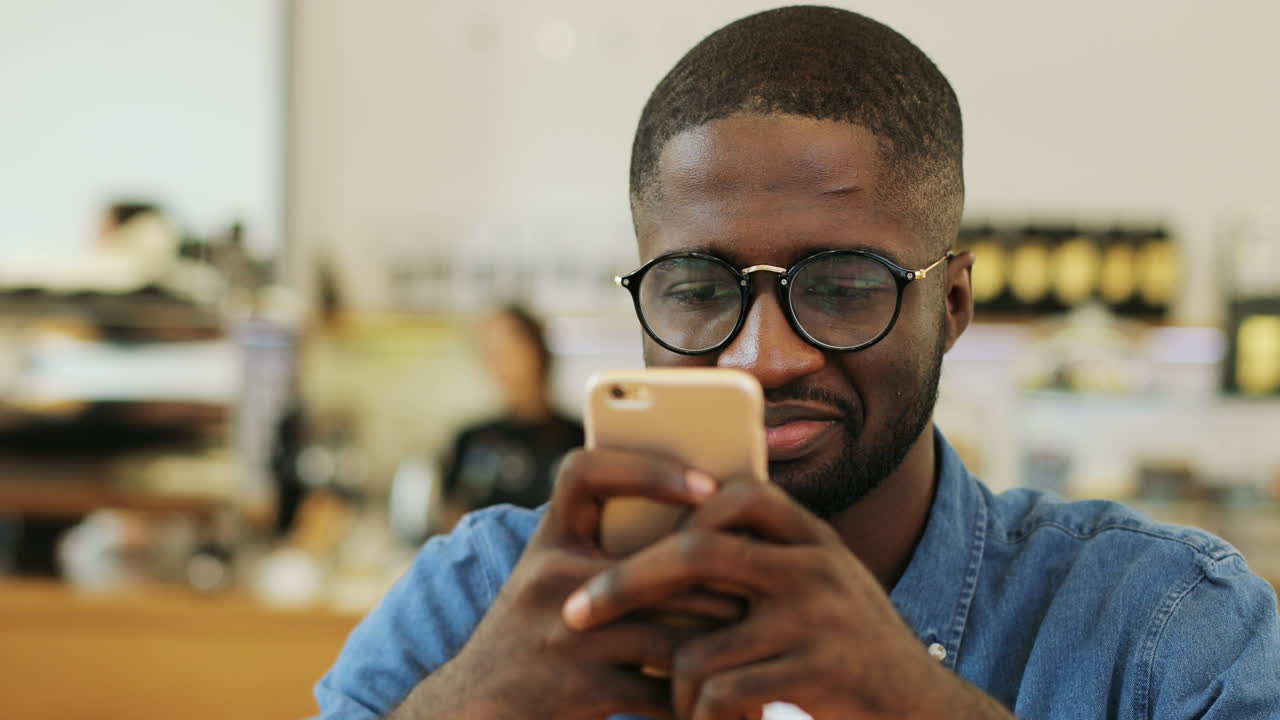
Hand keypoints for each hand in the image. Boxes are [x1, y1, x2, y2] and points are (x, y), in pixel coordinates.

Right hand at [393, 448, 737, 719]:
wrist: (471, 710)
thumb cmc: (530, 638)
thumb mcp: (550, 582)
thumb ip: (604, 552)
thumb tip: (701, 529)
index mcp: (548, 541)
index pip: (585, 473)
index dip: (647, 469)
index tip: (707, 488)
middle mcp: (552, 578)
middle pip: (663, 567)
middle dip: (723, 585)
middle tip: (770, 591)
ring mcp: (568, 634)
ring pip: (675, 630)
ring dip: (722, 644)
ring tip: (761, 646)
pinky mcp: (584, 689)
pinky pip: (664, 690)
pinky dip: (698, 698)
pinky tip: (722, 703)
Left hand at [563, 479, 1013, 719]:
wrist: (925, 712)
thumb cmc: (852, 649)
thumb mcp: (820, 586)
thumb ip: (764, 558)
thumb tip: (668, 541)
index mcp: (814, 539)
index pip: (737, 494)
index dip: (676, 507)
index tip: (624, 538)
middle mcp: (817, 568)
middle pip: (696, 554)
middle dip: (624, 584)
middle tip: (575, 613)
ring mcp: (818, 620)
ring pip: (699, 645)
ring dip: (673, 685)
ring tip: (681, 704)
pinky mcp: (816, 675)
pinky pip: (721, 694)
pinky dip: (702, 717)